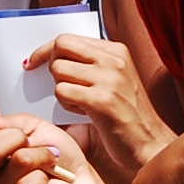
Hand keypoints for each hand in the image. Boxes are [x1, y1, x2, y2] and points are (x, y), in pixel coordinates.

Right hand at [0, 108, 108, 183]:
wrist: (86, 183)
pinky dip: (46, 174)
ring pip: (13, 163)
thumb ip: (8, 123)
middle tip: (30, 140)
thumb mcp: (35, 128)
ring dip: (39, 155)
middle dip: (14, 138)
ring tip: (50, 160)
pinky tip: (51, 179)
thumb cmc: (58, 156)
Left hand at [23, 34, 172, 183]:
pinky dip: (66, 104)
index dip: (45, 50)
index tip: (33, 62)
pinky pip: (63, 91)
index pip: (68, 38)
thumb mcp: (112, 80)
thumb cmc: (126, 115)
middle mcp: (114, 61)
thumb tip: (50, 55)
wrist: (150, 144)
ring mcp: (110, 79)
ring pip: (58, 70)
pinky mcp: (103, 100)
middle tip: (57, 83)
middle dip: (49, 64)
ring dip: (61, 89)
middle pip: (61, 46)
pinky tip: (84, 112)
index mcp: (116, 51)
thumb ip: (88, 64)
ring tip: (79, 102)